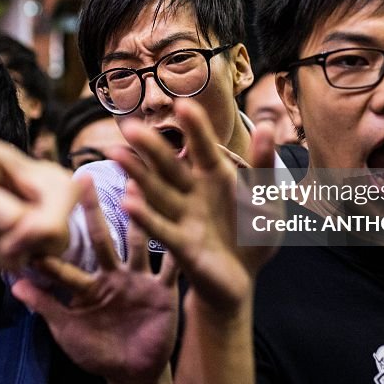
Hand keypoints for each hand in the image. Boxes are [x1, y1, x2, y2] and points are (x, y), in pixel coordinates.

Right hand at [0, 135, 78, 269]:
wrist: (41, 208)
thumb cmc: (51, 192)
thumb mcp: (65, 196)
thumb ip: (51, 220)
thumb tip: (14, 248)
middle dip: (19, 222)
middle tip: (38, 208)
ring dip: (12, 242)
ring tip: (22, 223)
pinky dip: (0, 257)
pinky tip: (8, 242)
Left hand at [11, 177, 178, 383]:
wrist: (133, 375)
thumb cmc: (97, 354)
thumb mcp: (68, 332)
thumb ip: (46, 306)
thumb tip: (14, 285)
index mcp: (90, 286)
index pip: (69, 260)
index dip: (55, 242)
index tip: (41, 213)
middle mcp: (114, 275)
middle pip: (102, 238)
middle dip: (92, 210)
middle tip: (83, 179)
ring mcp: (140, 280)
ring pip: (139, 243)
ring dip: (139, 217)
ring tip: (136, 186)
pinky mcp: (163, 291)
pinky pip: (172, 267)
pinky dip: (178, 249)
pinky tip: (183, 225)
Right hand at [109, 98, 278, 317]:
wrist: (241, 279)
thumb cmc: (253, 235)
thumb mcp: (267, 200)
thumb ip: (264, 165)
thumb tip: (265, 126)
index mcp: (215, 176)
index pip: (203, 146)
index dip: (194, 127)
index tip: (183, 104)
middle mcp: (193, 191)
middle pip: (169, 165)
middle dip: (151, 147)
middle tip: (131, 126)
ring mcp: (183, 216)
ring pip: (156, 191)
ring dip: (136, 174)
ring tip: (116, 154)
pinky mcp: (181, 244)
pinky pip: (161, 227)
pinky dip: (145, 216)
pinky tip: (128, 202)